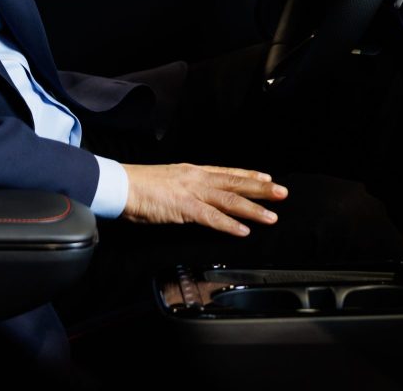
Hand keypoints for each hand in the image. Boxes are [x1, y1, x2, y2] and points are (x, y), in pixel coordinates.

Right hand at [120, 163, 287, 235]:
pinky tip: (243, 231)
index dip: (248, 176)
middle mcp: (195, 178)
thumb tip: (195, 200)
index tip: (266, 178)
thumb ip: (184, 190)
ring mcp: (191, 192)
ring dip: (253, 209)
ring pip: (229, 200)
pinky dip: (229, 224)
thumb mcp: (166, 182)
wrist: (119, 185)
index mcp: (191, 171)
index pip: (226, 172)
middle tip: (283, 193)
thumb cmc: (137, 186)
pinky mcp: (184, 207)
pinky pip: (211, 217)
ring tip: (272, 216)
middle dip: (261, 189)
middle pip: (234, 183)